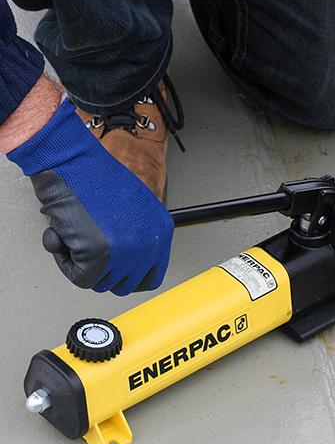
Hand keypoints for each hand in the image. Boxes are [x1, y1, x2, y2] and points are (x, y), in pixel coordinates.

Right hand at [7, 98, 173, 295]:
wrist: (70, 160)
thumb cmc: (94, 176)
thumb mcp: (133, 208)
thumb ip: (135, 235)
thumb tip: (126, 261)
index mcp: (161, 232)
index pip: (152, 276)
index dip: (127, 276)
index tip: (113, 271)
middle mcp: (149, 244)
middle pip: (125, 283)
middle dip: (102, 271)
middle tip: (86, 248)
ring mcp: (126, 252)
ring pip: (101, 282)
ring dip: (82, 263)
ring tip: (76, 234)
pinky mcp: (99, 256)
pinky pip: (80, 277)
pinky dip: (65, 261)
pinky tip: (64, 235)